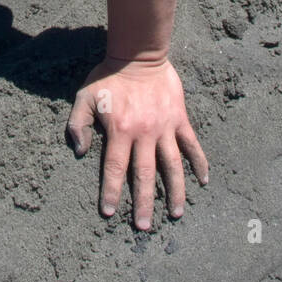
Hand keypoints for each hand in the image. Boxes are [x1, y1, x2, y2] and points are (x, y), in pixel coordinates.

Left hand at [67, 57, 208, 229]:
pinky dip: (199, 163)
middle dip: (144, 203)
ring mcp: (165, 128)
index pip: (116, 169)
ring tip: (177, 214)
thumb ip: (78, 124)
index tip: (109, 212)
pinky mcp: (179, 119)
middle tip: (144, 227)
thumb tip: (81, 152)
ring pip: (173, 166)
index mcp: (120, 131)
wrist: (138, 54)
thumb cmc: (108, 76)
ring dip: (175, 192)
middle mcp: (144, 134)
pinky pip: (192, 145)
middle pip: (146, 175)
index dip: (112, 192)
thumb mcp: (84, 97)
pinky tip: (204, 180)